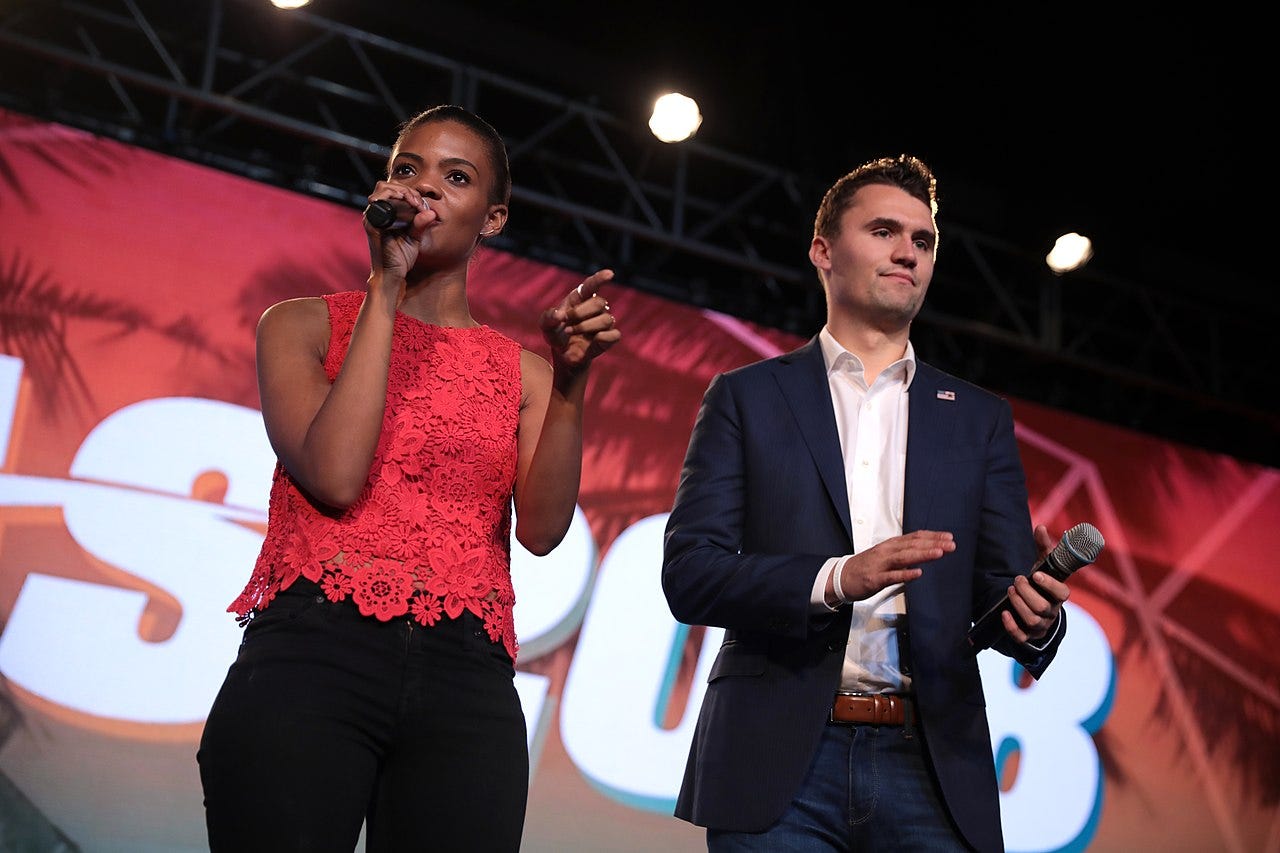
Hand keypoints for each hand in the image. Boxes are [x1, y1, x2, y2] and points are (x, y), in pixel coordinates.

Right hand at [364, 181, 436, 287]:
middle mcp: (377, 213)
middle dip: (406, 189)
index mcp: (386, 214)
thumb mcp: (415, 237)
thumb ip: (421, 224)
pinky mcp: (371, 224)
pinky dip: (392, 197)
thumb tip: (432, 212)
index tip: (422, 204)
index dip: (410, 192)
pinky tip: (407, 203)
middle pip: (387, 186)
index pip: (395, 191)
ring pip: (382, 189)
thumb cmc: (401, 257)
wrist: (392, 275)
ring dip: (400, 191)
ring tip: (414, 202)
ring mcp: (372, 217)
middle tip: (418, 202)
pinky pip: (377, 202)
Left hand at [539, 269, 620, 372]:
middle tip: (566, 321)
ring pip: (606, 319)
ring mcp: (604, 322)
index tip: (609, 274)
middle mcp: (595, 308)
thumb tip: (559, 315)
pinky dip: (603, 338)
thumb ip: (548, 318)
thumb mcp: (546, 327)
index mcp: (580, 298)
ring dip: (586, 327)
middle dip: (581, 312)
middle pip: (599, 302)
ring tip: (571, 332)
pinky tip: (592, 341)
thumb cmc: (556, 335)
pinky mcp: (609, 338)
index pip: (592, 285)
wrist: (563, 355)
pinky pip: (614, 335)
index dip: (600, 279)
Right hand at [833, 530, 954, 602]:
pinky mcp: (875, 579)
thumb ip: (905, 553)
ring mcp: (881, 565)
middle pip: (912, 545)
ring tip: (938, 553)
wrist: (842, 576)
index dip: (932, 536)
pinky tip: (917, 573)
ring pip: (904, 557)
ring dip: (922, 554)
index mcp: (891, 545)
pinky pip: (892, 576)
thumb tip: (925, 551)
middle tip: (950, 545)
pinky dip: (905, 574)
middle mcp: (887, 552)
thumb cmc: (865, 566)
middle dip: (933, 544)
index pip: (915, 537)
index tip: (948, 537)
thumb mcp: (886, 555)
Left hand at [1000, 523, 1069, 642]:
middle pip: (1041, 607)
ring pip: (1032, 619)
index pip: (1062, 593)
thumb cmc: (1041, 583)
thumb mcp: (1043, 565)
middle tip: (1016, 580)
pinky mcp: (1028, 635)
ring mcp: (1041, 625)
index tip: (1036, 574)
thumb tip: (1040, 527)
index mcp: (1059, 595)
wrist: (1035, 605)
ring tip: (1010, 589)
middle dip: (1026, 592)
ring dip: (1018, 603)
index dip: (1050, 585)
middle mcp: (1052, 612)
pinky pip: (1021, 636)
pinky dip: (1011, 625)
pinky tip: (1004, 612)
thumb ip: (1043, 547)